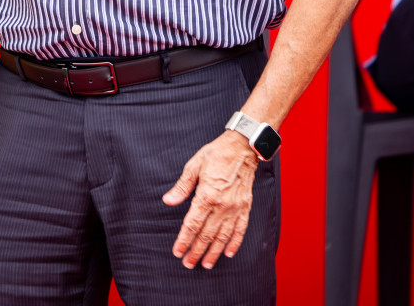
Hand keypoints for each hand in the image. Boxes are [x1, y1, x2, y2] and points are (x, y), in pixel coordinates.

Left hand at [163, 130, 258, 269]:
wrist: (241, 148)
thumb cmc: (215, 154)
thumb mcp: (193, 166)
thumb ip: (181, 187)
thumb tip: (168, 201)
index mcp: (206, 196)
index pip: (192, 225)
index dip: (184, 240)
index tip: (178, 252)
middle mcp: (222, 206)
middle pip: (207, 235)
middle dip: (196, 251)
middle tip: (188, 264)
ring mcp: (235, 208)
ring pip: (223, 236)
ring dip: (214, 252)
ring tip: (206, 264)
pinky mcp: (245, 207)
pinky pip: (240, 229)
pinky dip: (235, 243)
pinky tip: (229, 253)